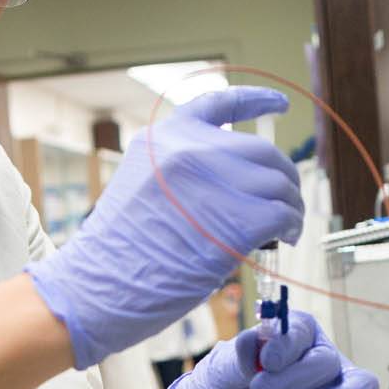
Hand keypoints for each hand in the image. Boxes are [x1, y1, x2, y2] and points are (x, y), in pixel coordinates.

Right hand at [26, 87, 301, 366]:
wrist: (97, 287)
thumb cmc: (116, 252)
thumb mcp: (142, 186)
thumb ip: (184, 171)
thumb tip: (238, 184)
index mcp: (164, 137)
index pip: (219, 103)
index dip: (257, 100)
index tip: (281, 104)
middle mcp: (190, 150)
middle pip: (261, 151)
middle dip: (282, 177)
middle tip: (286, 203)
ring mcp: (213, 182)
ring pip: (278, 183)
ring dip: (290, 206)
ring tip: (287, 227)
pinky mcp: (233, 220)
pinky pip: (281, 213)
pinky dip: (291, 225)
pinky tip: (284, 237)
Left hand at [161, 310, 381, 388]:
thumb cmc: (219, 388)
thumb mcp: (218, 371)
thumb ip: (237, 357)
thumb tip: (251, 341)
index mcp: (291, 337)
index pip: (304, 330)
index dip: (290, 345)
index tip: (267, 362)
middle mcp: (317, 360)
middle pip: (327, 361)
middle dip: (296, 379)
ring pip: (361, 386)